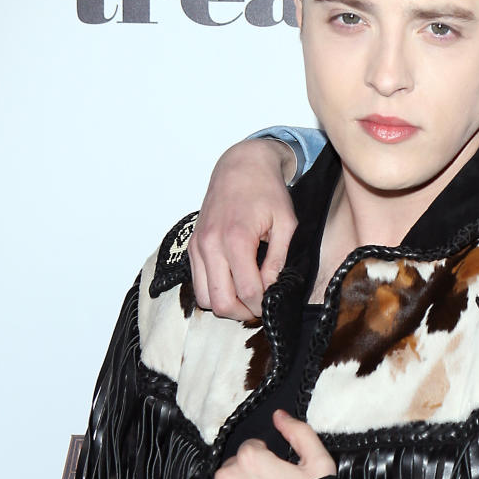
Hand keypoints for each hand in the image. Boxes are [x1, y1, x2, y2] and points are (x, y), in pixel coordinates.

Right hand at [188, 138, 298, 318]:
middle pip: (220, 302)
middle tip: (260, 306)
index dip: (262, 306)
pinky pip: (198, 283)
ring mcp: (198, 246)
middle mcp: (211, 244)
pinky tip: (234, 283)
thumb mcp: (286, 225)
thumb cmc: (266, 191)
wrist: (240, 166)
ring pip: (204, 298)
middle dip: (243, 312)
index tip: (273, 304)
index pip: (247, 291)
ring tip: (247, 297)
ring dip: (226, 305)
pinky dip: (214, 291)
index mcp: (236, 238)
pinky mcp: (193, 247)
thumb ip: (278, 261)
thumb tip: (271, 289)